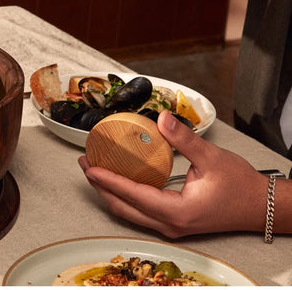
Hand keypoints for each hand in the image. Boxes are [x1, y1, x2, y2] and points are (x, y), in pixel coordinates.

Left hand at [78, 111, 267, 237]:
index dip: (108, 180)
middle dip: (100, 186)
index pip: (133, 195)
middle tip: (85, 163)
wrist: (260, 206)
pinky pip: (139, 212)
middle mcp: (170, 224)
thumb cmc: (240, 186)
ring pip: (128, 212)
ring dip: (109, 192)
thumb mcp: (212, 157)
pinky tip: (117, 179)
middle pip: (122, 208)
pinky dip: (123, 196)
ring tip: (94, 169)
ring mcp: (170, 227)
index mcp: (177, 212)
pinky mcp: (172, 223)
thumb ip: (184, 139)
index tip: (90, 167)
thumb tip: (161, 118)